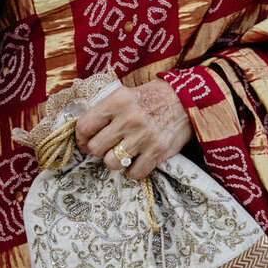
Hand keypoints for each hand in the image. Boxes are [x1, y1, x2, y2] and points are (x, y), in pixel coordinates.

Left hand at [74, 79, 192, 181]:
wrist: (187, 100)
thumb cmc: (152, 97)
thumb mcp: (126, 94)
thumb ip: (106, 110)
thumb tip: (85, 131)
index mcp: (117, 101)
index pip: (85, 125)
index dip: (80, 137)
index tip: (85, 141)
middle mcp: (128, 119)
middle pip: (95, 147)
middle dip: (97, 150)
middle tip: (105, 147)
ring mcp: (143, 136)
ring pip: (112, 163)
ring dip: (114, 161)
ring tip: (121, 154)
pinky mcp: (158, 151)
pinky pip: (134, 173)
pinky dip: (133, 171)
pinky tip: (136, 161)